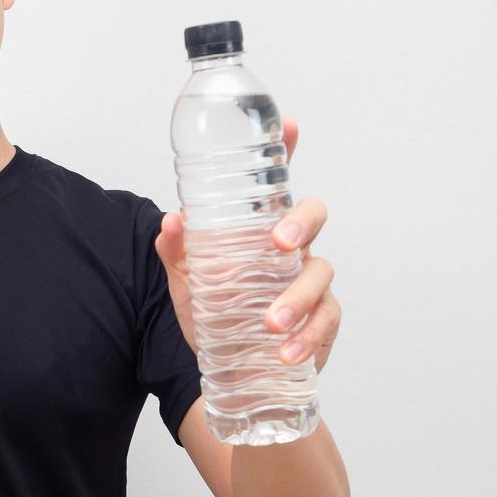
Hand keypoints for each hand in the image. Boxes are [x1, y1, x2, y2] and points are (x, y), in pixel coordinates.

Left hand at [153, 117, 340, 373]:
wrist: (236, 371)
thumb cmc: (217, 317)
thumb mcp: (187, 285)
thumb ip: (176, 253)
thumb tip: (169, 221)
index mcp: (260, 231)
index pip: (276, 186)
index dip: (286, 153)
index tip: (291, 125)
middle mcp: (291, 250)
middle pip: (313, 216)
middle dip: (301, 223)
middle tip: (280, 243)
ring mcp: (310, 282)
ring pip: (321, 273)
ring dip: (297, 298)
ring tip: (270, 324)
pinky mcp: (322, 320)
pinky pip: (326, 320)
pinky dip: (307, 337)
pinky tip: (286, 351)